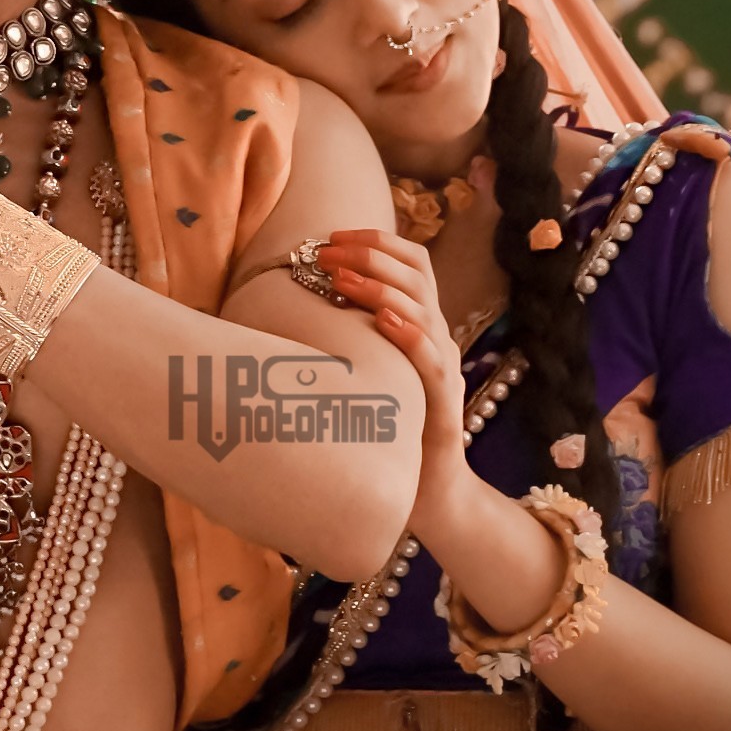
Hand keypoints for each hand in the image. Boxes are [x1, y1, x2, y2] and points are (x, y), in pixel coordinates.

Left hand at [317, 230, 477, 535]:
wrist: (423, 495)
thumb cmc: (380, 429)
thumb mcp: (359, 371)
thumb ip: (340, 335)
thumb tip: (287, 303)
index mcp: (418, 324)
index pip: (412, 263)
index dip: (375, 240)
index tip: (330, 235)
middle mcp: (436, 338)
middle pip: (416, 273)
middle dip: (369, 252)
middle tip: (324, 250)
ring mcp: (442, 369)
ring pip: (423, 308)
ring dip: (380, 285)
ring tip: (340, 275)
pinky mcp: (442, 404)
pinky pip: (432, 360)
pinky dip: (411, 333)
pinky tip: (385, 319)